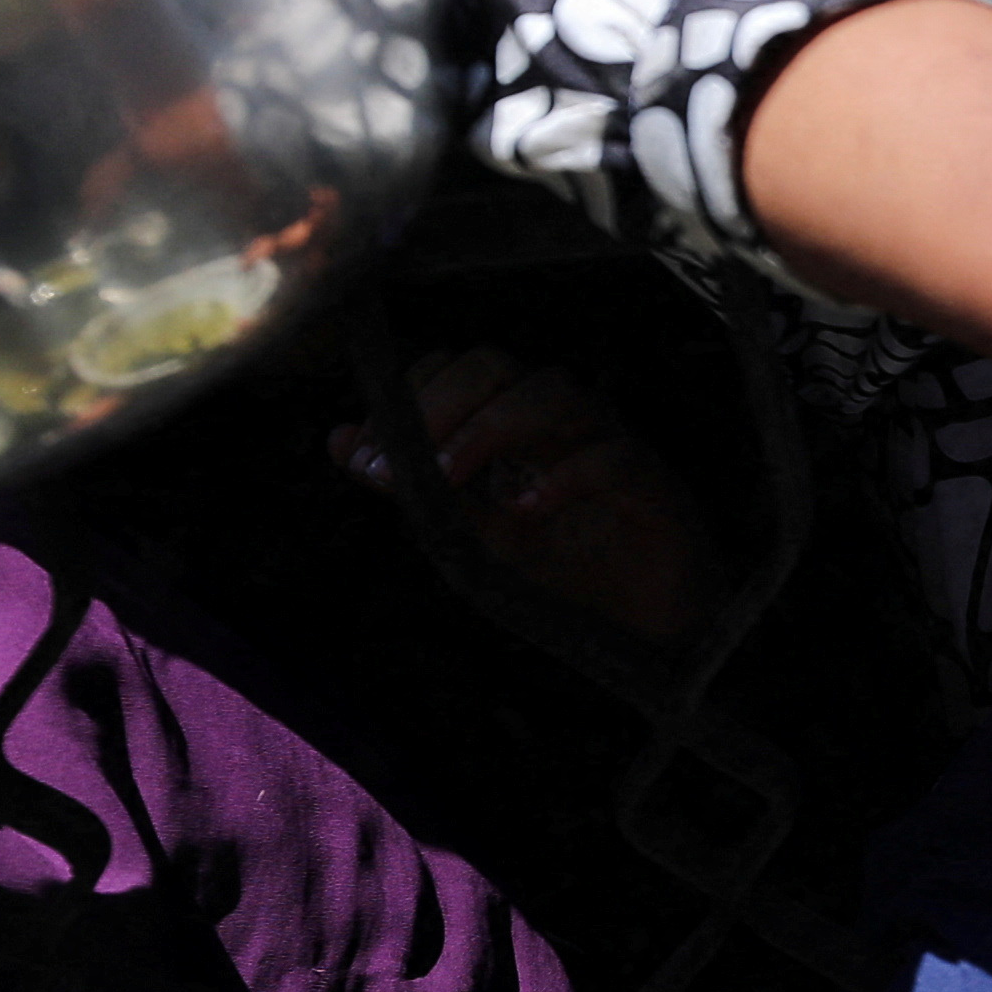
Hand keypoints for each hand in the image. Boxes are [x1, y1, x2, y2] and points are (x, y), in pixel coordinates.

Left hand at [333, 346, 719, 644]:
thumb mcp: (472, 533)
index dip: (406, 400)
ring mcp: (609, 443)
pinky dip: (565, 478)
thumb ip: (416, 488)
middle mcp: (560, 419)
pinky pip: (612, 458)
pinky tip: (526, 512)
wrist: (644, 626)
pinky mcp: (653, 484)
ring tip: (453, 477)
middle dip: (439, 405)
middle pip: (496, 365)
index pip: (453, 370)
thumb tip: (338, 441)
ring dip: (490, 427)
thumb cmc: (564, 568)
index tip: (367, 459)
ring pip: (553, 392)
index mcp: (514, 421)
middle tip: (404, 463)